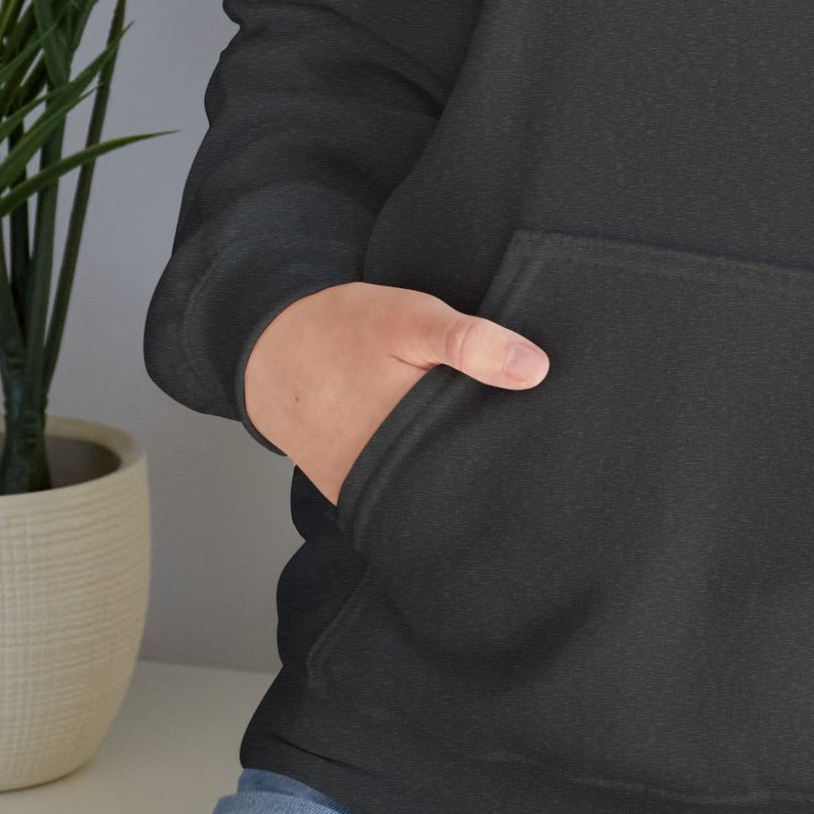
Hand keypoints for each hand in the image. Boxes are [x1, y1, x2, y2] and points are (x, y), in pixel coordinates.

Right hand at [243, 282, 547, 504]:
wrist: (268, 352)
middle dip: (491, 458)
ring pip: (434, 488)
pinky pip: (404, 491)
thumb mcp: (409, 319)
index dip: (520, 446)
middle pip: (463, 479)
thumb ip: (469, 343)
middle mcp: (390, 478)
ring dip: (457, 467)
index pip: (487, 459)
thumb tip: (535, 370)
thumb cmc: (340, 331)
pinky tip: (440, 446)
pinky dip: (424, 472)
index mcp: (412, 437)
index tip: (544, 430)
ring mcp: (369, 491)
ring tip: (478, 437)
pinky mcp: (355, 494)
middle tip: (517, 432)